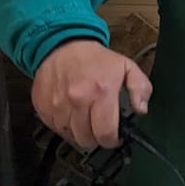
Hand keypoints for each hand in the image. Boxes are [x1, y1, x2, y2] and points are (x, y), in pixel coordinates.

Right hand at [31, 39, 152, 149]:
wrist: (62, 45)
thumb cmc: (94, 58)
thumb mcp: (127, 67)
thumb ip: (140, 88)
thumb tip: (141, 108)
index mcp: (101, 92)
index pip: (105, 133)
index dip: (112, 140)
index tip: (113, 137)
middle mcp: (78, 100)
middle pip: (86, 139)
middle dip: (96, 137)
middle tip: (99, 127)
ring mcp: (58, 105)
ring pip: (70, 136)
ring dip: (78, 131)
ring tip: (84, 118)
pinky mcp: (43, 107)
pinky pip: (54, 128)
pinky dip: (62, 126)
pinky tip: (70, 114)